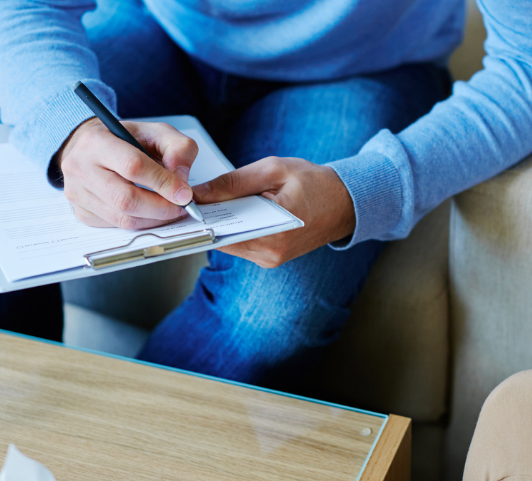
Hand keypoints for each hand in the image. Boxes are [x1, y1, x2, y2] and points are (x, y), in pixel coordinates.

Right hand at [58, 118, 198, 229]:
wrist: (89, 148)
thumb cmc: (124, 139)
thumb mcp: (155, 131)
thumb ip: (177, 147)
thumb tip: (181, 178)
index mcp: (96, 141)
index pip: (133, 166)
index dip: (163, 183)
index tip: (185, 193)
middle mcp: (80, 168)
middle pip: (126, 199)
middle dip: (161, 207)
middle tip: (181, 207)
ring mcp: (77, 193)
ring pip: (122, 218)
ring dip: (154, 219)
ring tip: (170, 210)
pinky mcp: (81, 212)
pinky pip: (116, 226)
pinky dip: (140, 223)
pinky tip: (151, 213)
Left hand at [193, 157, 355, 267]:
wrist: (345, 202)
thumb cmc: (314, 182)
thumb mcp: (273, 170)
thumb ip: (234, 182)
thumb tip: (199, 194)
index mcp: (274, 233)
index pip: (221, 233)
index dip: (201, 218)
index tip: (186, 202)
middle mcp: (270, 254)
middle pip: (222, 240)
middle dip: (210, 219)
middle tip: (198, 197)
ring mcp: (271, 259)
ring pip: (230, 243)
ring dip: (222, 223)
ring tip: (218, 201)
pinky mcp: (271, 258)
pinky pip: (242, 244)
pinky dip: (235, 228)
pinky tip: (235, 211)